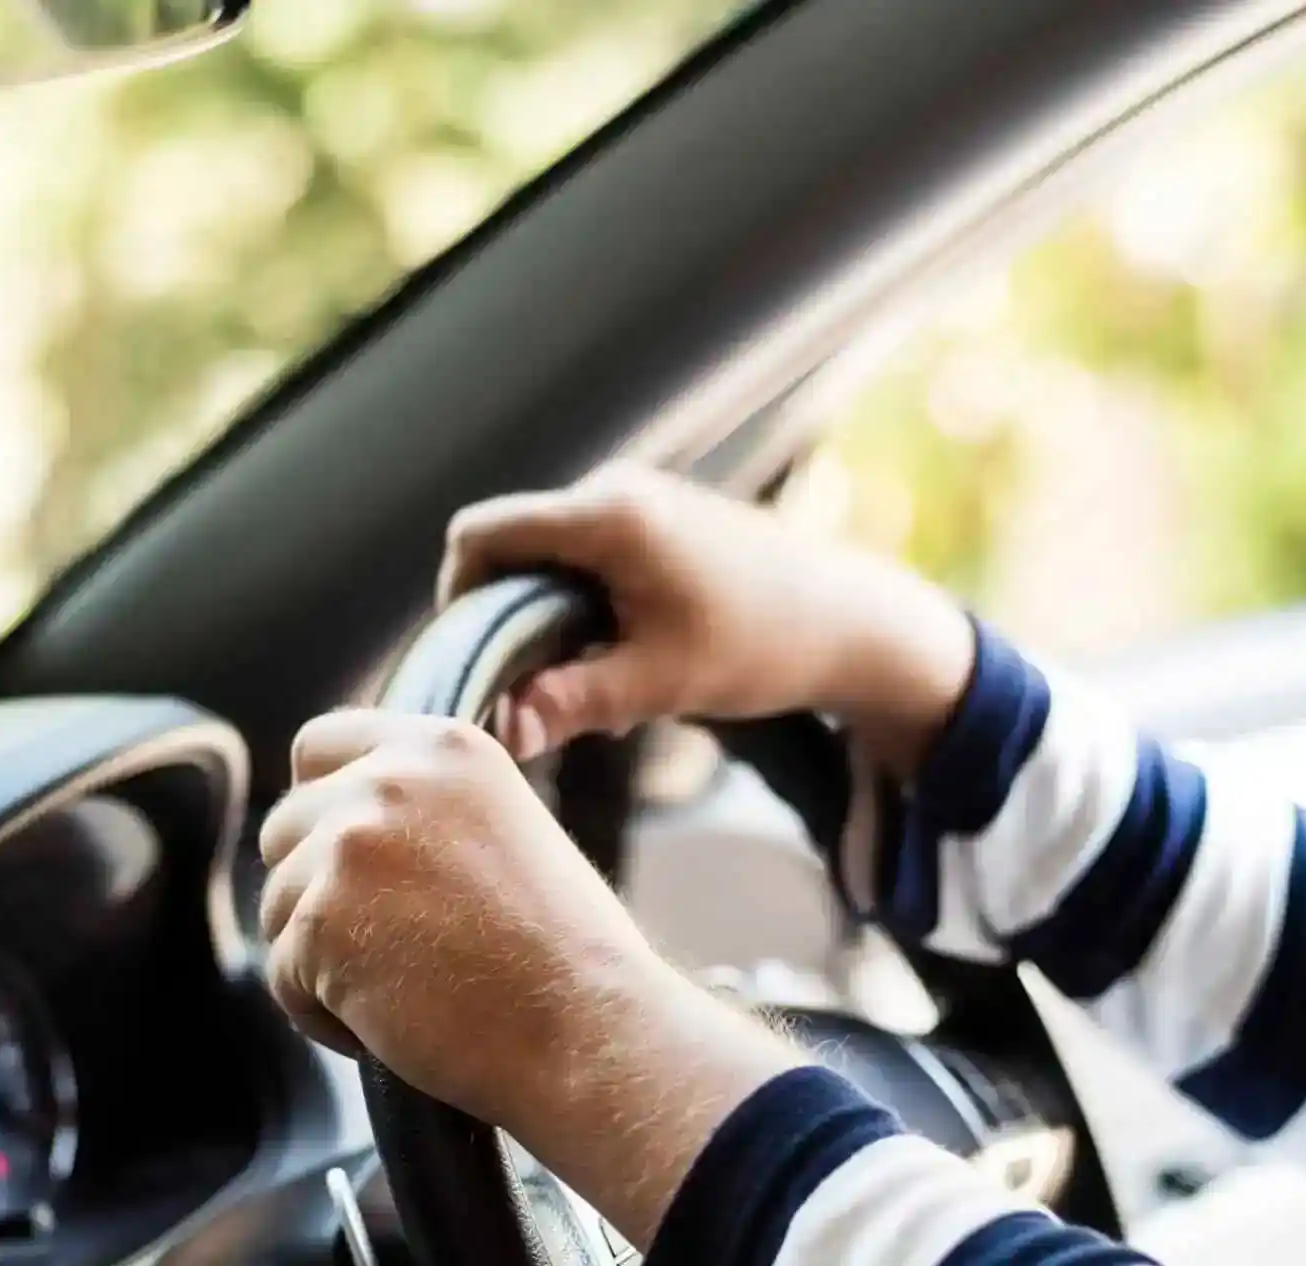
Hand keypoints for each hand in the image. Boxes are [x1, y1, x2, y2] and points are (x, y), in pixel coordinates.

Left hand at [259, 709, 802, 1242]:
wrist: (587, 1028)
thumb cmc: (564, 954)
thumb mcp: (505, 827)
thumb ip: (424, 808)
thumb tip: (343, 821)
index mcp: (440, 747)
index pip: (320, 746)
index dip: (320, 807)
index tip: (349, 864)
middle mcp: (387, 780)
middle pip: (285, 830)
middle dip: (318, 893)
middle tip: (392, 950)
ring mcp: (348, 848)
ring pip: (278, 906)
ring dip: (322, 959)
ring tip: (406, 993)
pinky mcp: (320, 922)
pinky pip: (282, 974)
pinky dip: (322, 1013)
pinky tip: (393, 1025)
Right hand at [441, 463, 975, 774]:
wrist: (849, 619)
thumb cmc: (759, 646)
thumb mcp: (658, 683)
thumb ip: (570, 703)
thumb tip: (500, 734)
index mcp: (605, 516)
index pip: (480, 534)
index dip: (457, 597)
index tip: (476, 660)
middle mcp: (611, 490)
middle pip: (508, 545)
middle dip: (505, 617)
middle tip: (532, 686)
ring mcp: (634, 499)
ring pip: (546, 556)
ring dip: (546, 618)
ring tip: (590, 680)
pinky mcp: (653, 519)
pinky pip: (583, 556)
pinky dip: (581, 607)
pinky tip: (622, 659)